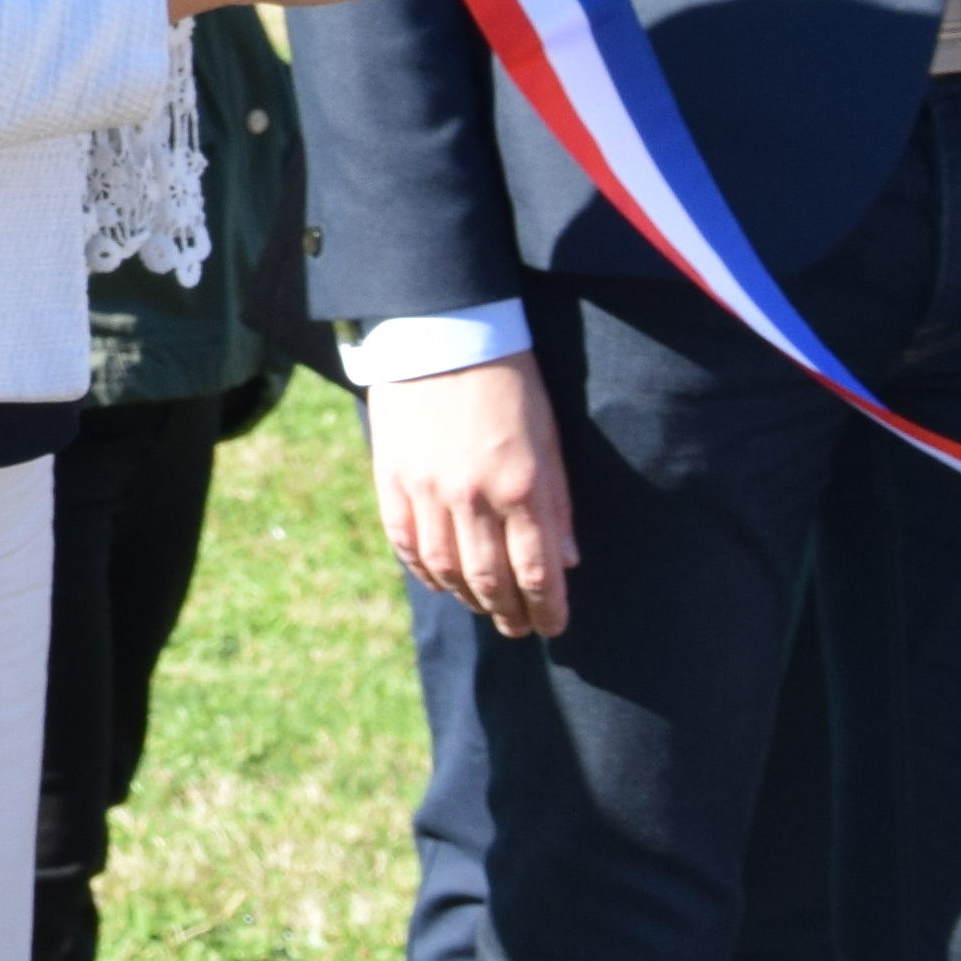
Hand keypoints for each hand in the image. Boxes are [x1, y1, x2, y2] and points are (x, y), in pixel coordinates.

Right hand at [366, 357, 575, 638]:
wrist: (441, 330)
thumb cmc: (509, 380)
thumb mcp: (549, 436)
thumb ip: (557, 502)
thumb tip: (566, 561)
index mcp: (521, 486)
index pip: (537, 572)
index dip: (547, 609)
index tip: (554, 627)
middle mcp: (473, 497)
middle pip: (491, 582)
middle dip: (510, 615)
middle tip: (521, 629)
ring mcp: (427, 491)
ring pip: (447, 571)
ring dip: (469, 599)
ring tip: (484, 609)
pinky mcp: (393, 479)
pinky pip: (406, 544)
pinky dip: (425, 572)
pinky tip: (441, 581)